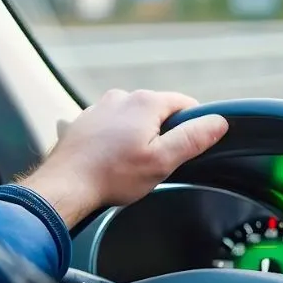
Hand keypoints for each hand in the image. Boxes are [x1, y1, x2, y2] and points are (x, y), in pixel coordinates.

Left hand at [20, 89, 228, 225]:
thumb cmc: (111, 176)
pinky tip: (111, 162)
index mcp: (146, 102)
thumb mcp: (162, 161)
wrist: (64, 186)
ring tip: (129, 165)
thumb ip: (193, 138)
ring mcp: (101, 106)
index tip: (185, 150)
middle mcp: (122, 97)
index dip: (193, 127)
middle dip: (163, 135)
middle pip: (160, 112)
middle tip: (155, 163)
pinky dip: (118, 140)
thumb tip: (218, 121)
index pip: (187, 104)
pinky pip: (114, 126)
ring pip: (136, 119)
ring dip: (139, 138)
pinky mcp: (86, 120)